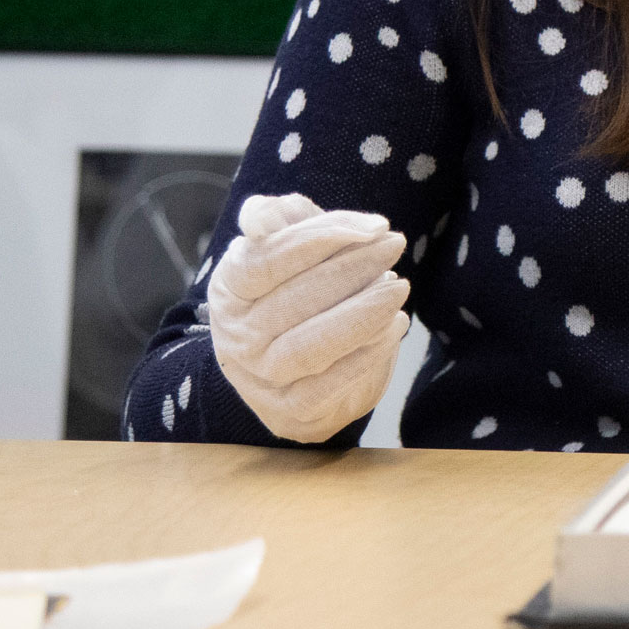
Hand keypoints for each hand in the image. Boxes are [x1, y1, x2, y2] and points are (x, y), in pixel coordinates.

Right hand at [205, 193, 409, 443]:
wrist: (292, 366)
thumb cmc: (295, 288)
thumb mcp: (286, 243)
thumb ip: (278, 217)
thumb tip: (260, 220)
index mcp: (229, 288)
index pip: (267, 258)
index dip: (323, 237)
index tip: (375, 225)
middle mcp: (237, 337)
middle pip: (295, 300)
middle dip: (354, 267)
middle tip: (394, 246)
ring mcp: (261, 378)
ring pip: (310, 346)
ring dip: (363, 314)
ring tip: (399, 289)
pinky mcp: (291, 411)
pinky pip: (330, 384)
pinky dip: (368, 354)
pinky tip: (394, 326)